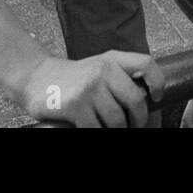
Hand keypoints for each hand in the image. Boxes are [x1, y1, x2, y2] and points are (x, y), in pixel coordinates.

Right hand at [22, 51, 164, 127]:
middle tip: (131, 127)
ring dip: (115, 130)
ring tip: (106, 127)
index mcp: (112, 59)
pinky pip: (96, 129)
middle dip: (137, 121)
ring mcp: (89, 87)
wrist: (35, 78)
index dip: (157, 83)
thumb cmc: (72, 78)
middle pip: (136, 101)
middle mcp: (103, 70)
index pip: (146, 64)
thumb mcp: (97, 68)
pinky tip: (90, 129)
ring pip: (117, 121)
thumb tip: (147, 104)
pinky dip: (96, 133)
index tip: (156, 98)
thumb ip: (120, 79)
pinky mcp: (75, 105)